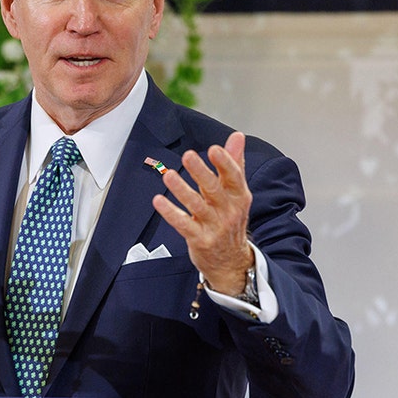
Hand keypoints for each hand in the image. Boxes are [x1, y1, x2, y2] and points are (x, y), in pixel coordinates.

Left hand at [152, 131, 253, 293]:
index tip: (214, 149)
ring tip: (168, 175)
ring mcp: (214, 226)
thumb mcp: (237, 193)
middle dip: (201, 172)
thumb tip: (237, 137)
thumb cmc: (230, 220)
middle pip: (214, 189)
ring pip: (196, 206)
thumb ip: (235, 163)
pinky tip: (158, 201)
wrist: (231, 261)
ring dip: (181, 190)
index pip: (234, 176)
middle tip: (188, 155)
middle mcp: (228, 211)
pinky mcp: (199, 239)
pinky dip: (170, 212)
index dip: (225, 162)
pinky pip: (183, 224)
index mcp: (239, 196)